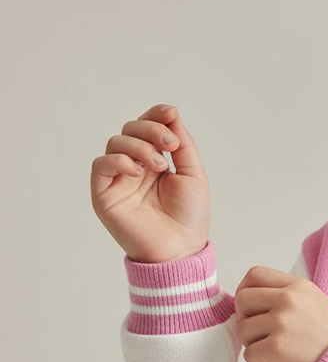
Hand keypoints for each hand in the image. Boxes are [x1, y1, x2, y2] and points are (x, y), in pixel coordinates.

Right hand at [90, 103, 210, 262]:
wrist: (181, 249)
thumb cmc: (189, 216)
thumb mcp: (193, 173)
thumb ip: (182, 143)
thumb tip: (171, 114)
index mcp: (155, 160)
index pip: (147, 127)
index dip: (156, 114)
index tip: (170, 113)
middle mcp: (135, 166)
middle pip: (130, 129)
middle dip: (151, 129)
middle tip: (170, 145)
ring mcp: (119, 179)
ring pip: (116, 143)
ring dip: (139, 146)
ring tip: (159, 165)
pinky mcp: (104, 194)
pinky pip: (101, 165)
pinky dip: (119, 160)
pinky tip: (138, 171)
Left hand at [235, 267, 327, 361]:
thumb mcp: (314, 303)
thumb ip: (285, 298)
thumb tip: (251, 306)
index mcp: (297, 286)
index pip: (254, 275)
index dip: (246, 292)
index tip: (250, 311)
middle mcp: (288, 299)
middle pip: (243, 300)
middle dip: (245, 321)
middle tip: (261, 337)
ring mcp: (281, 322)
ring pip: (243, 330)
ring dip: (254, 347)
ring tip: (276, 355)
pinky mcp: (277, 346)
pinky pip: (249, 356)